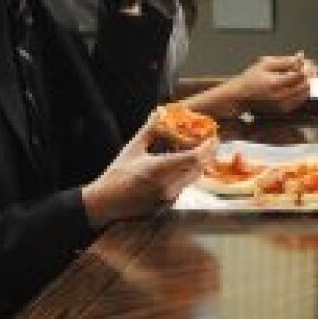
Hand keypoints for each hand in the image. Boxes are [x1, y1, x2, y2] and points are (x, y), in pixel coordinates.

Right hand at [82, 114, 217, 229]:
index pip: (195, 157)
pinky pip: (183, 187)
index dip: (208, 147)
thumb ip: (150, 130)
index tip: (212, 137)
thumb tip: (159, 113)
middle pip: (199, 168)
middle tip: (208, 142)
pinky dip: (186, 176)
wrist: (105, 203)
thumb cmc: (116, 175)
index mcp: (160, 169)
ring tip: (192, 152)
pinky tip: (178, 167)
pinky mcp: (167, 206)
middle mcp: (168, 186)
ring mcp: (169, 198)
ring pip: (193, 178)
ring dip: (197, 165)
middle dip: (207, 154)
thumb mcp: (132, 149)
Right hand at [224, 52, 317, 115]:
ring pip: (305, 94)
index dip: (307, 68)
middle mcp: (280, 97)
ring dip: (308, 84)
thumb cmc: (251, 78)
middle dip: (310, 76)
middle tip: (312, 69)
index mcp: (275, 83)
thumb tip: (300, 59)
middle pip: (305, 85)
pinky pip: (300, 101)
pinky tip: (299, 85)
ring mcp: (283, 106)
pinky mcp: (284, 111)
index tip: (308, 63)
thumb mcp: (265, 63)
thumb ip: (285, 61)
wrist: (241, 95)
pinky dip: (303, 92)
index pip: (300, 75)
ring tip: (306, 76)